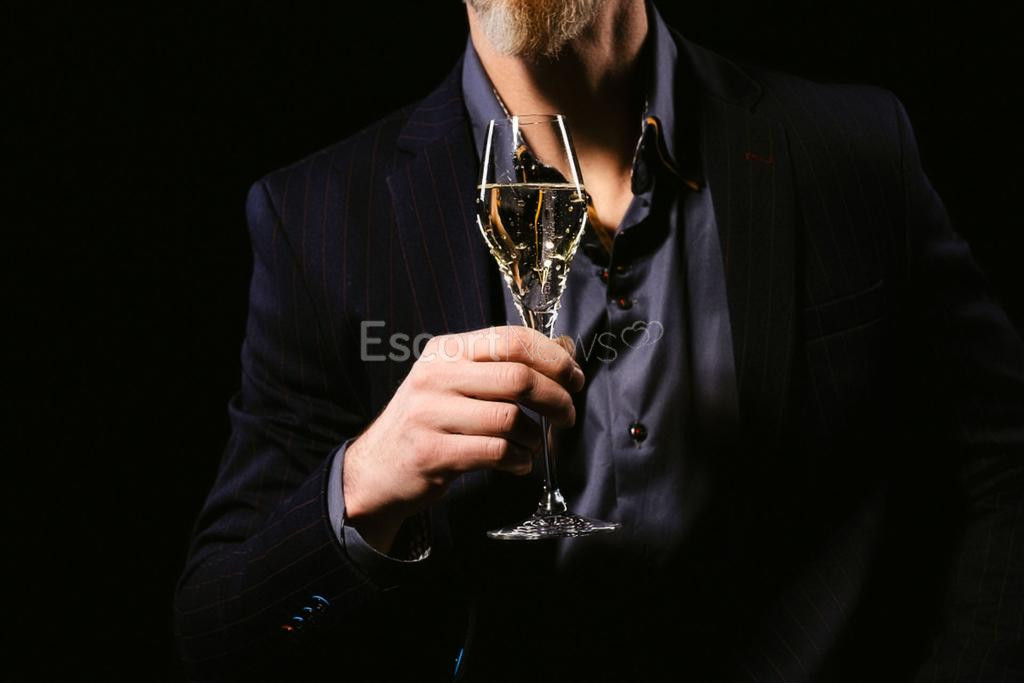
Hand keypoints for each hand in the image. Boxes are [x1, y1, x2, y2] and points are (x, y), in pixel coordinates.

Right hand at [341, 325, 583, 551]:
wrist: (377, 468)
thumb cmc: (429, 421)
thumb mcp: (457, 381)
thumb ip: (504, 364)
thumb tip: (564, 347)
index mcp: (446, 351)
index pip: (511, 339)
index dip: (553, 358)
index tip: (573, 377)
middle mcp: (435, 376)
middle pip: (517, 377)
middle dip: (556, 398)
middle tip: (567, 416)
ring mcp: (431, 414)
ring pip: (509, 419)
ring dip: (535, 437)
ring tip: (533, 445)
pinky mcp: (433, 453)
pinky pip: (496, 452)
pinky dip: (518, 460)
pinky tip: (517, 463)